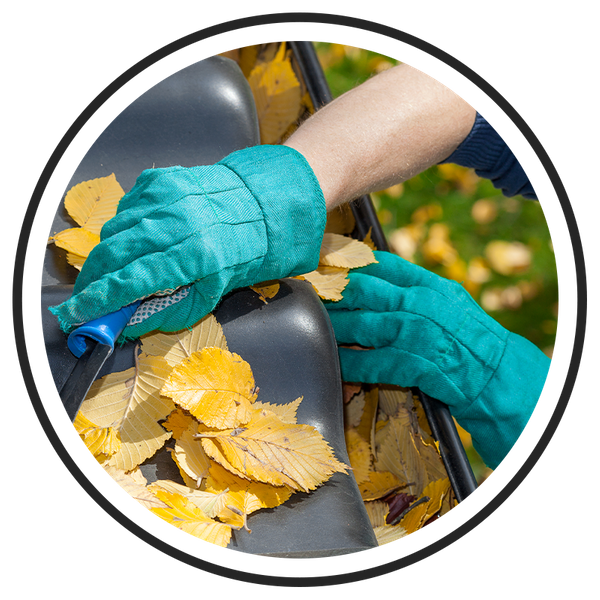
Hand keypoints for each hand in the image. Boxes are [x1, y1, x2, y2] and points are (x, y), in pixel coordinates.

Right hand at [50, 145, 325, 341]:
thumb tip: (126, 326)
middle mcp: (175, 224)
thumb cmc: (240, 255)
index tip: (77, 314)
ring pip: (114, 231)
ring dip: (110, 255)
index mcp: (194, 257)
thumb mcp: (212, 295)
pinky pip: (126, 208)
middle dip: (93, 280)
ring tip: (124, 266)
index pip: (131, 282)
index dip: (97, 301)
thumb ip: (168, 313)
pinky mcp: (160, 180)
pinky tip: (144, 236)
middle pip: (113, 254)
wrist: (258, 205)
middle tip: (88, 296)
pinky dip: (126, 228)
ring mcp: (165, 198)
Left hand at [325, 251, 551, 468]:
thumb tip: (377, 274)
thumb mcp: (449, 300)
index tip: (324, 261)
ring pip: (361, 325)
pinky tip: (335, 360)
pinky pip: (371, 362)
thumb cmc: (470, 338)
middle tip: (310, 292)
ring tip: (313, 324)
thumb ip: (415, 286)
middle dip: (332, 292)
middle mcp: (420, 304)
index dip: (348, 262)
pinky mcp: (414, 365)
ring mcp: (416, 334)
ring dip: (333, 326)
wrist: (497, 376)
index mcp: (429, 285)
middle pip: (362, 291)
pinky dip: (350, 363)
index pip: (381, 265)